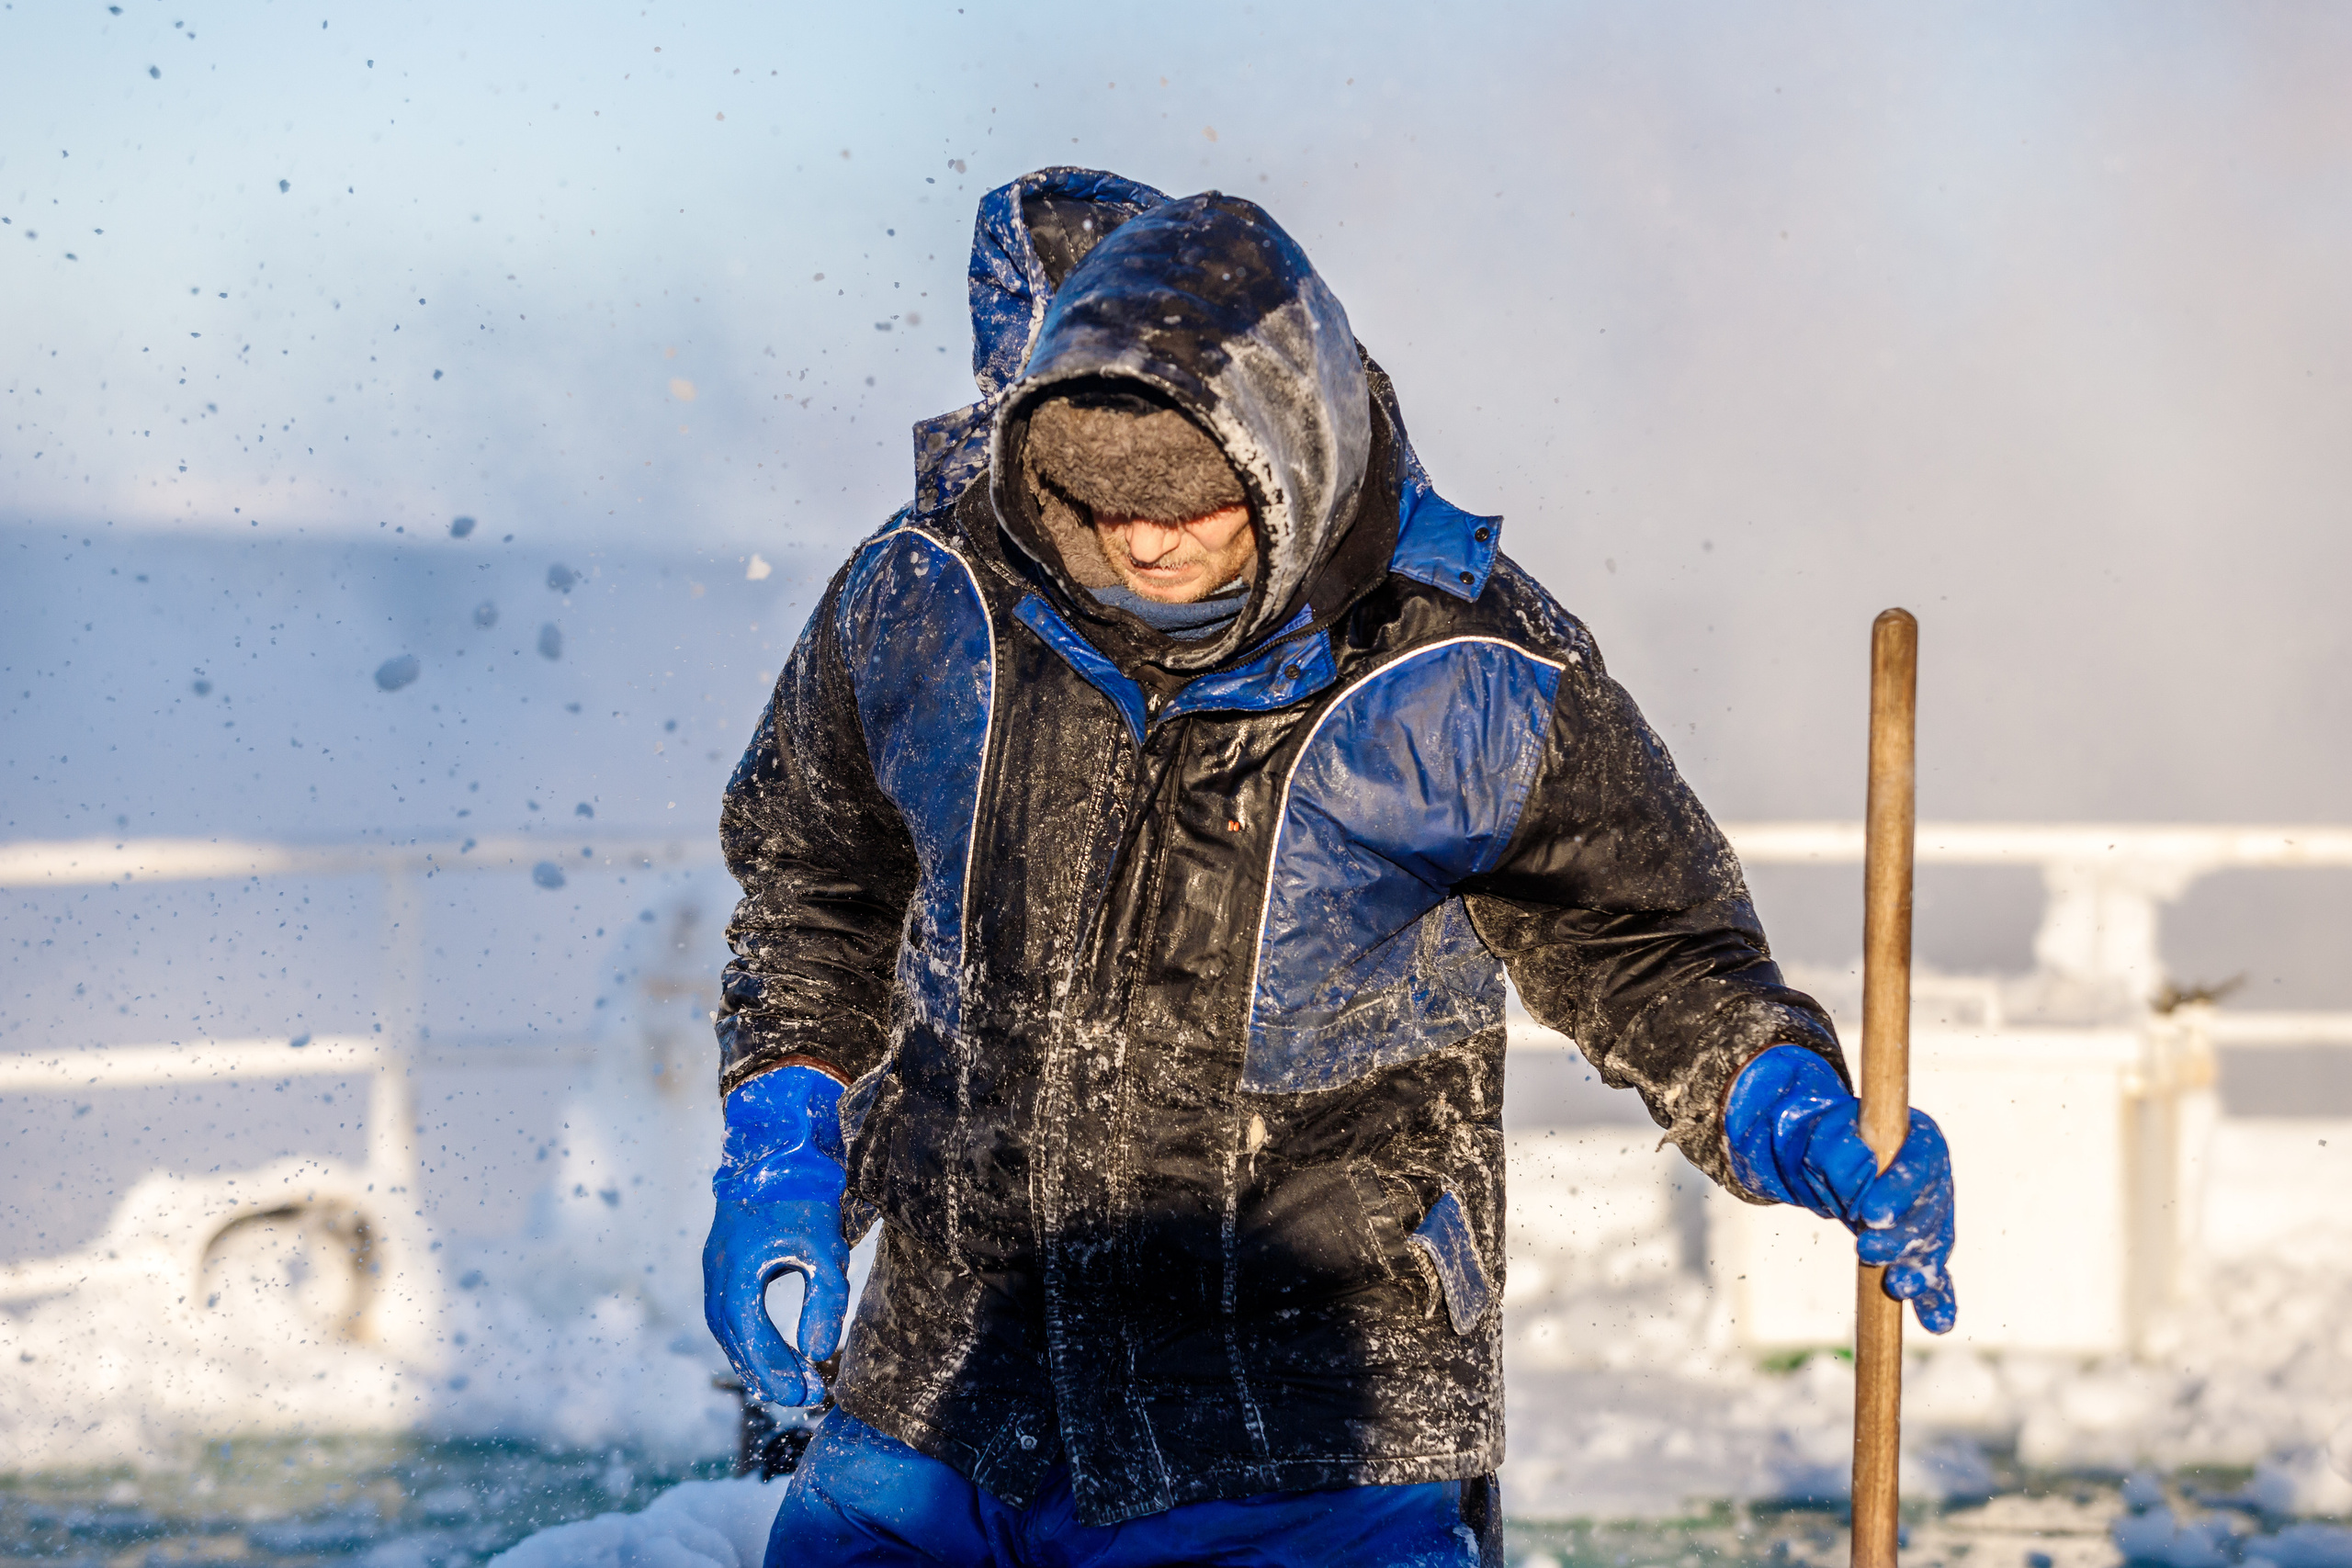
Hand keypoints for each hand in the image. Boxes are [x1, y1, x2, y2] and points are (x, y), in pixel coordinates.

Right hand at [703, 1066, 851, 1406]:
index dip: (775, 1371)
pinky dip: (750, 1334)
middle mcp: (717, 1272)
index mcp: (737, 1270)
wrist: (777, 1140)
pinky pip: (730, 1309)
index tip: (804, 1395)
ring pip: (728, 1327)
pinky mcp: (723, 1259)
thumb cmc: (802, 1190)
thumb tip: (818, 1354)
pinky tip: (773, 1347)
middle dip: (767, 1371)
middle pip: (734, 1338)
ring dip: (756, 1356)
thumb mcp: (823, 1246)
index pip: (750, 1336)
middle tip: (804, 1396)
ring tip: (791, 1381)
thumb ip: (823, 1300)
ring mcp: (715, 1265)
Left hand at [1725, 1045, 1956, 1333]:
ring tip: (1897, 1287)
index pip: (1919, 1163)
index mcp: (1920, 1139)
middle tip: (1865, 1251)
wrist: (1823, 1159)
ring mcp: (1934, 1217)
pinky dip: (1936, 1300)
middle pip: (1928, 1212)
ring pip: (1931, 1247)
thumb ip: (1839, 1152)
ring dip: (1917, 1270)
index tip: (1871, 1214)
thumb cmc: (1827, 1141)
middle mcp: (1935, 1179)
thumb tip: (1856, 1177)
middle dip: (1900, 1237)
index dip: (1901, 1189)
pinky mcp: (1923, 1248)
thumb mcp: (1823, 1137)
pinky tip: (1938, 1324)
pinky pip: (1935, 1276)